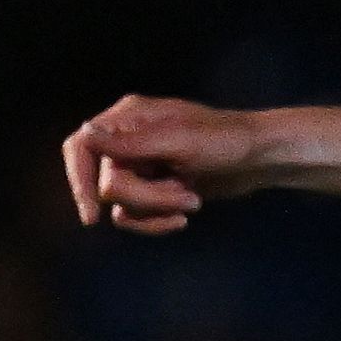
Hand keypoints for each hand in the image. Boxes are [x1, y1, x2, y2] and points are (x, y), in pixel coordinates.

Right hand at [62, 95, 271, 232]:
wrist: (261, 158)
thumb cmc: (226, 141)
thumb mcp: (178, 141)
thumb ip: (130, 143)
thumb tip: (85, 134)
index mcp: (128, 119)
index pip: (81, 148)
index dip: (79, 180)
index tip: (92, 214)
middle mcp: (128, 141)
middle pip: (108, 184)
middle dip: (146, 198)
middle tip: (186, 197)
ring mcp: (141, 166)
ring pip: (122, 204)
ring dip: (156, 210)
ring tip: (192, 201)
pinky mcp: (154, 188)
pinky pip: (136, 215)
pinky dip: (157, 221)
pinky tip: (184, 218)